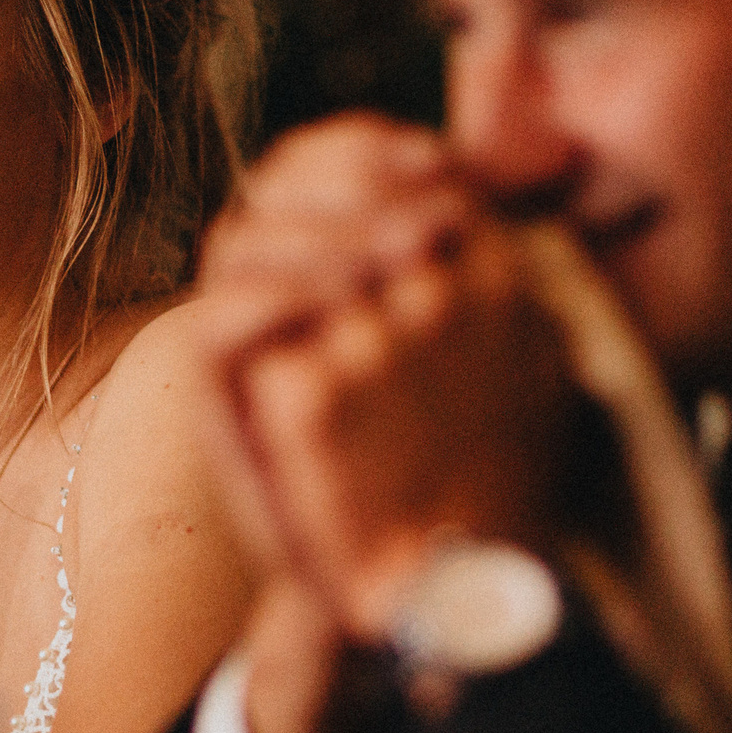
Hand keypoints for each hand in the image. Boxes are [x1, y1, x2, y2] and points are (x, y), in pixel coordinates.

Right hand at [197, 114, 579, 641]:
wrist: (431, 586)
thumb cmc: (475, 461)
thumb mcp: (503, 344)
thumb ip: (487, 263)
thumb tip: (511, 179)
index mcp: (340, 263)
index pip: (319, 161)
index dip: (369, 147)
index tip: (443, 165)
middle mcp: (286, 295)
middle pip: (273, 183)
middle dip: (353, 185)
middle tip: (432, 222)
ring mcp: (254, 349)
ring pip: (240, 239)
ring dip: (320, 234)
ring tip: (396, 261)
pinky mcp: (233, 405)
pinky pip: (220, 326)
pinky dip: (271, 298)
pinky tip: (339, 303)